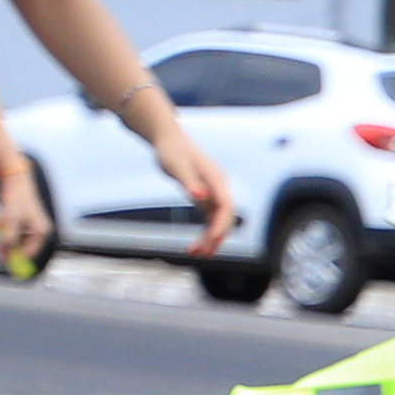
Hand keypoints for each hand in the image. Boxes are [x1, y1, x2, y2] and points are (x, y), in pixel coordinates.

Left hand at [0, 179, 50, 280]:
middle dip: (7, 245)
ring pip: (14, 237)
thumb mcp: (10, 221)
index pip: (30, 253)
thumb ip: (8, 238)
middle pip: (22, 246)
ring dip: (2, 235)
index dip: (16, 258)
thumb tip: (3, 254)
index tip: (3, 262)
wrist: (15, 179)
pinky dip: (2, 228)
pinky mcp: (23, 218)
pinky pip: (11, 229)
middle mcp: (39, 230)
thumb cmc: (16, 199)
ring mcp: (31, 224)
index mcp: (41, 232)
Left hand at [145, 117, 232, 250]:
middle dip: (215, 236)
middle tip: (203, 254)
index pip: (226, 207)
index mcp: (217, 180)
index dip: (221, 224)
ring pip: (217, 221)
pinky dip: (204, 232)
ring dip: (209, 238)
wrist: (168, 140)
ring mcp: (213, 193)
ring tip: (196, 254)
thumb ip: (190, 183)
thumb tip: (200, 197)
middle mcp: (219, 188)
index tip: (214, 239)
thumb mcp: (177, 166)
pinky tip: (195, 245)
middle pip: (224, 217)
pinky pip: (208, 219)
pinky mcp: (204, 197)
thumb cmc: (171, 151)